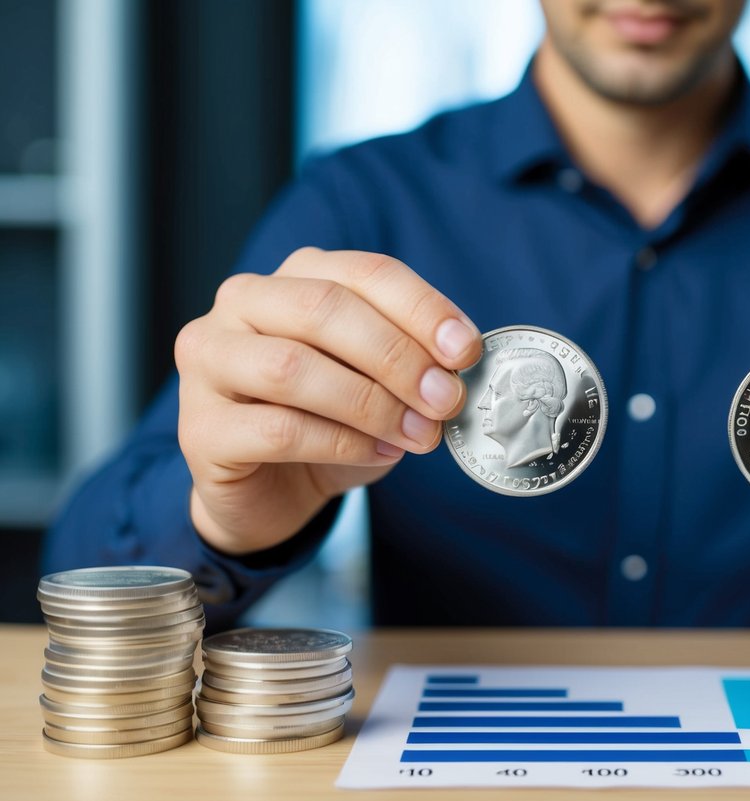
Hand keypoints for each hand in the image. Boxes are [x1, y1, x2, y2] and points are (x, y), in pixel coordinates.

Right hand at [174, 247, 481, 553]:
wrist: (272, 494)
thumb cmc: (332, 425)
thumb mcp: (382, 383)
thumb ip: (413, 363)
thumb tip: (459, 365)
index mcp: (295, 278)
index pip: (363, 272)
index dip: (421, 308)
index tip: (466, 350)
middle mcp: (242, 304)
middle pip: (323, 309)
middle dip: (397, 355)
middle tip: (446, 399)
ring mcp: (209, 361)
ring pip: (292, 367)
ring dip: (371, 403)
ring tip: (421, 434)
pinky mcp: (199, 428)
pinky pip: (277, 429)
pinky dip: (341, 443)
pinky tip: (380, 454)